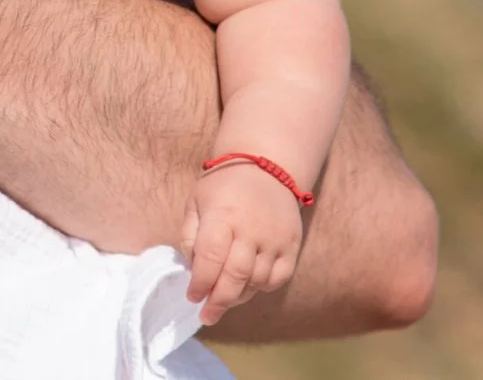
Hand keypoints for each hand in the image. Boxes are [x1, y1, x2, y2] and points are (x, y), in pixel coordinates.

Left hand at [183, 160, 305, 323]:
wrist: (266, 166)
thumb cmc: (223, 186)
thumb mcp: (196, 201)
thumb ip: (190, 235)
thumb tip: (194, 269)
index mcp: (222, 215)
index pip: (210, 257)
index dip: (200, 282)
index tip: (192, 297)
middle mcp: (251, 229)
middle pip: (235, 276)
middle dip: (218, 301)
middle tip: (207, 315)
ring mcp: (275, 239)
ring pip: (257, 282)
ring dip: (238, 296)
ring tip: (225, 298)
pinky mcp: (292, 245)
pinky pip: (278, 279)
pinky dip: (262, 288)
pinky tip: (248, 286)